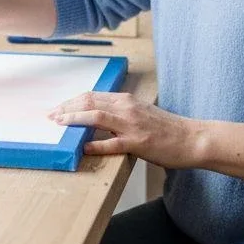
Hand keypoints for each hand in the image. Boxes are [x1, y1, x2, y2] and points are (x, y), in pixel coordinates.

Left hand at [49, 92, 199, 166]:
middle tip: (50, 116)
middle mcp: (126, 108)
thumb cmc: (167, 128)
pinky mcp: (138, 143)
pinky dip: (95, 144)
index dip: (72, 102)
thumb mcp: (141, 113)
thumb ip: (121, 112)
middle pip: (89, 102)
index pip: (92, 96)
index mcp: (126, 100)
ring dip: (74, 120)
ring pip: (96, 117)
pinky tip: (83, 147)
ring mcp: (132, 125)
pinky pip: (112, 143)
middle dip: (66, 108)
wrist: (193, 138)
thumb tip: (98, 116)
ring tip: (59, 125)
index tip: (58, 108)